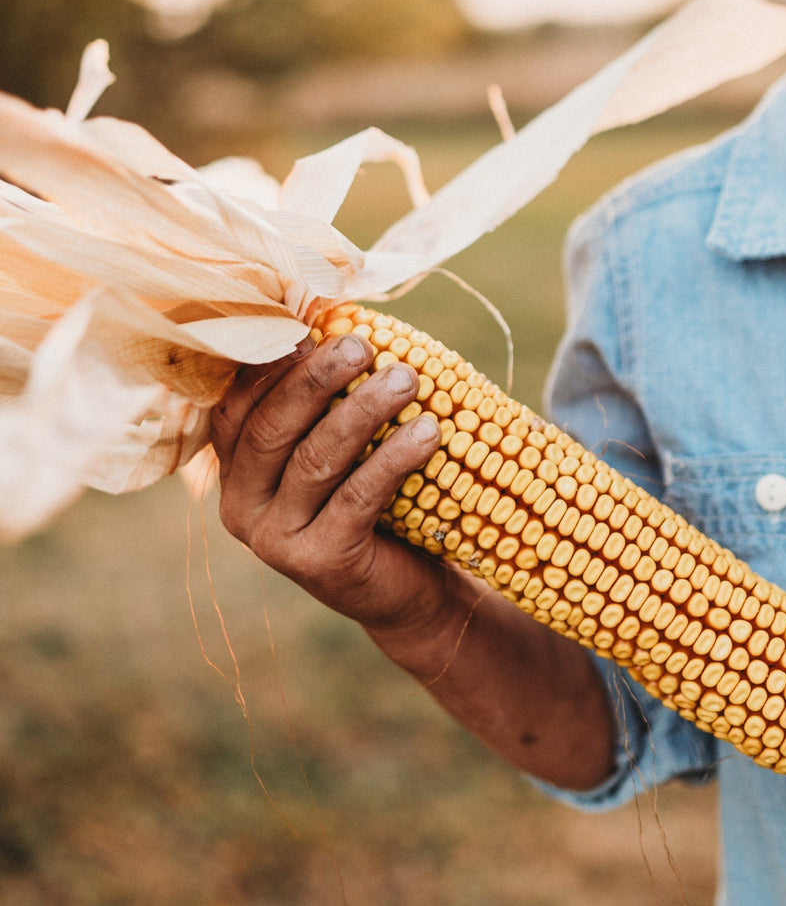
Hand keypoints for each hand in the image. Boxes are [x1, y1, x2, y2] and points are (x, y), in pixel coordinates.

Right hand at [210, 331, 457, 641]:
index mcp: (236, 468)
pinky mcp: (317, 563)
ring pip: (315, 460)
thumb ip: (328, 398)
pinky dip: (394, 458)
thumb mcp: (345, 446)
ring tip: (407, 378)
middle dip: (318, 380)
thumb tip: (344, 317)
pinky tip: (428, 431)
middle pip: (272, 428)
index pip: (237, 405)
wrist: (408, 588)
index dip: (270, 363)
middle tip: (363, 345)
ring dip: (363, 412)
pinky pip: (356, 497)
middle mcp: (241, 505)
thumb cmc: (377, 499)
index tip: (312, 324)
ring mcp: (273, 540)